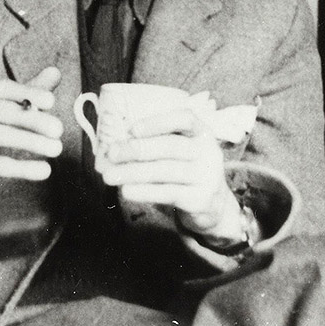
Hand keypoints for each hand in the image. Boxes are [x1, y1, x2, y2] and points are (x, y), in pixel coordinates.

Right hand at [0, 67, 62, 183]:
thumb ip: (27, 92)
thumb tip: (55, 72)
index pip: (0, 88)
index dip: (25, 92)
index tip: (51, 100)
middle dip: (31, 119)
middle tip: (59, 129)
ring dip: (30, 142)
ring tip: (56, 149)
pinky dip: (22, 168)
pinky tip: (44, 170)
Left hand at [96, 109, 242, 237]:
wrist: (213, 206)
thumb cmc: (186, 171)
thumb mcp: (179, 152)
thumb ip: (155, 144)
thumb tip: (118, 145)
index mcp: (202, 133)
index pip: (185, 119)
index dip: (158, 122)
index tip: (132, 129)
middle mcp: (208, 152)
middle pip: (171, 146)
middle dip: (138, 149)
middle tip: (112, 153)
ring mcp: (207, 176)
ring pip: (166, 171)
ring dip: (134, 172)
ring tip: (110, 176)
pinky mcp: (201, 199)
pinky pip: (169, 193)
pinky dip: (145, 191)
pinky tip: (127, 191)